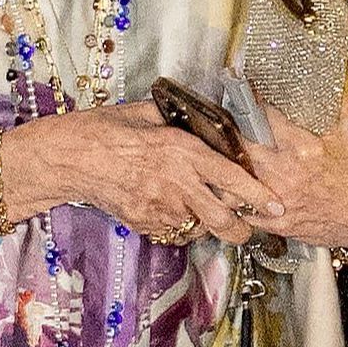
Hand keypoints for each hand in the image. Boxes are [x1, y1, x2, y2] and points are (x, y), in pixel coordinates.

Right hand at [0, 101, 253, 247]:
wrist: (70, 157)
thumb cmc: (107, 129)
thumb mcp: (150, 114)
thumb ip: (183, 123)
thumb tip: (208, 120)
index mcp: (182, 151)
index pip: (232, 178)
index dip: (259, 195)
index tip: (277, 204)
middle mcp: (176, 183)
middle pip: (223, 220)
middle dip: (242, 229)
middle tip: (250, 228)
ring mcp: (159, 208)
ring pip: (199, 228)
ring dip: (207, 223)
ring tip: (203, 211)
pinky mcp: (145, 224)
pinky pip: (174, 231)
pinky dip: (180, 225)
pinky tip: (173, 210)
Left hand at [238, 102, 347, 254]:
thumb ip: (339, 103)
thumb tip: (327, 81)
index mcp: (304, 150)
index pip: (262, 118)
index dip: (252, 103)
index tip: (249, 96)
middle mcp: (287, 177)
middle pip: (241, 146)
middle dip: (237, 132)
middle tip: (239, 124)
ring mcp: (279, 202)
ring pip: (236, 179)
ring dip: (234, 163)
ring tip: (238, 153)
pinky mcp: (277, 222)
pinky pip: (243, 208)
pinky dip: (239, 194)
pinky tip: (244, 183)